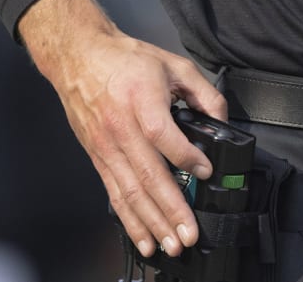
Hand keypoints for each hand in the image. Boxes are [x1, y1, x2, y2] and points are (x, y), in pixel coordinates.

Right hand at [19, 0, 228, 259]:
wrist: (80, 58)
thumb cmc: (126, 60)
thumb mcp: (174, 64)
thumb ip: (204, 92)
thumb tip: (223, 122)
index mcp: (140, 100)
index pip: (164, 135)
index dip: (187, 157)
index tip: (207, 172)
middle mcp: (120, 129)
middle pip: (147, 175)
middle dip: (170, 210)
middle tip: (189, 234)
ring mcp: (106, 148)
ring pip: (130, 192)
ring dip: (152, 223)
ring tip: (171, 245)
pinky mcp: (98, 158)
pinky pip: (114, 194)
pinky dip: (130, 220)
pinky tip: (144, 239)